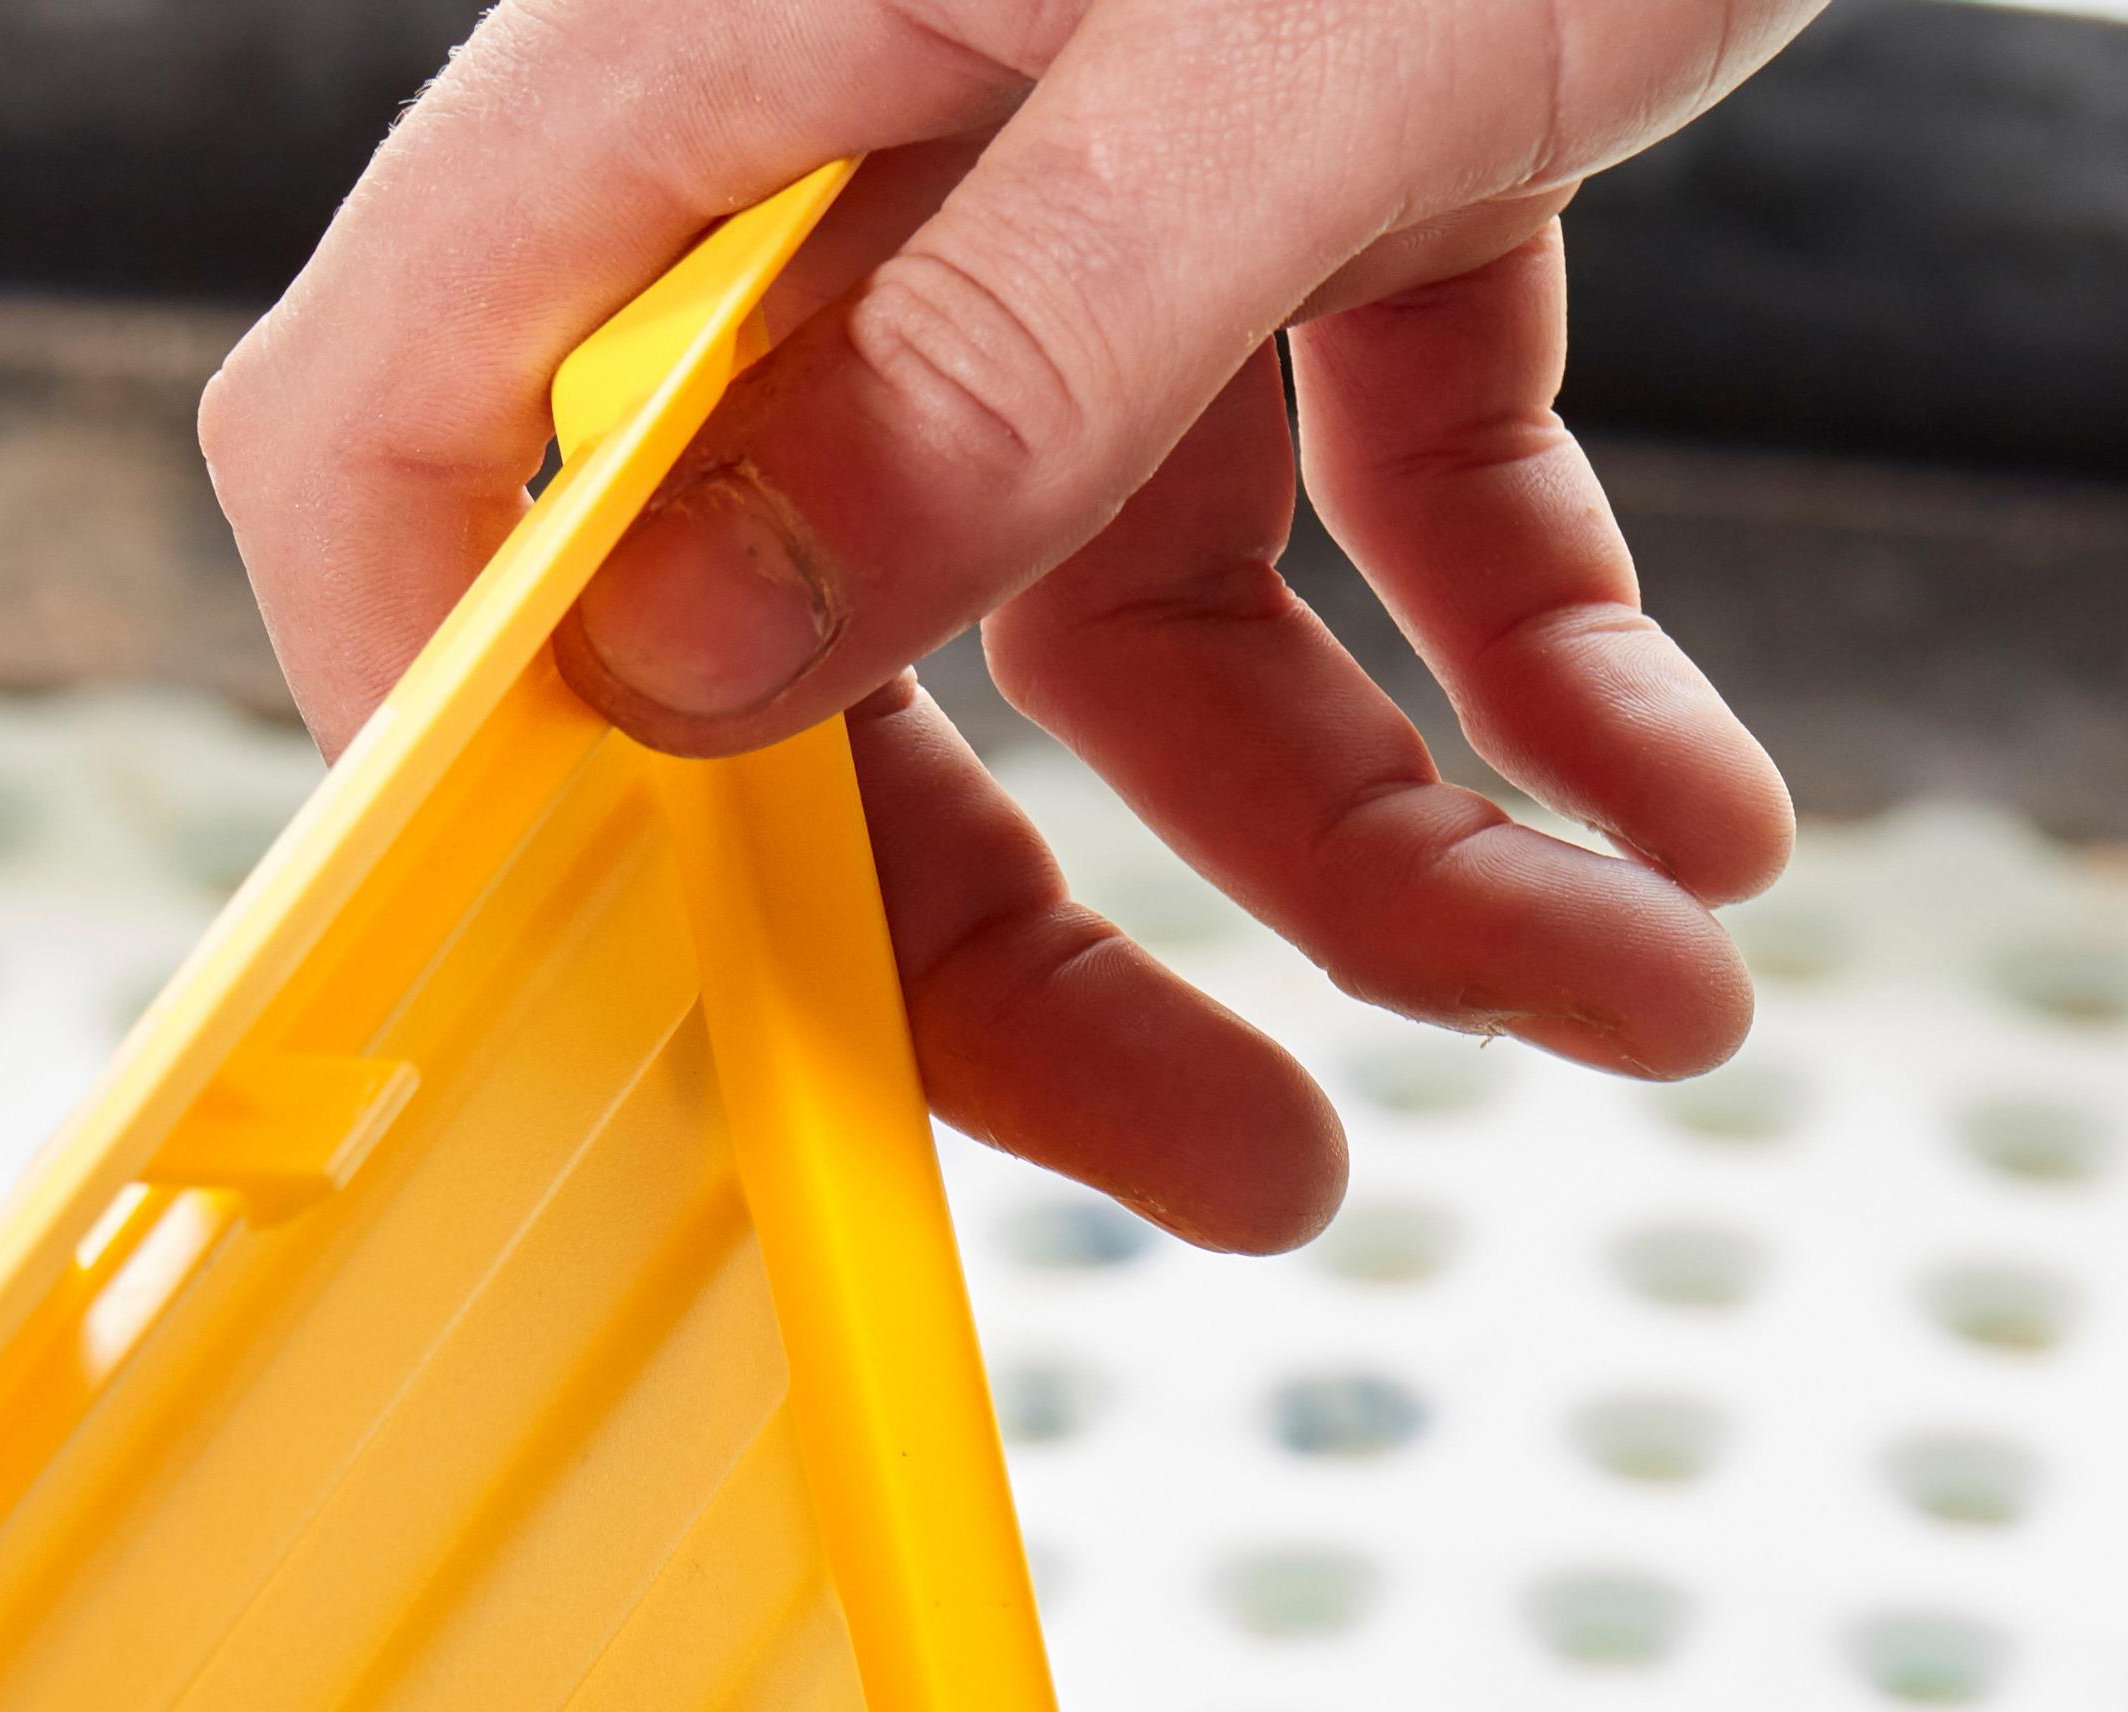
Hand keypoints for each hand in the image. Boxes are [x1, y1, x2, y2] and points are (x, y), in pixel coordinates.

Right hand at [197, 0, 1815, 1251]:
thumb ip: (1000, 359)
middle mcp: (870, 143)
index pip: (418, 460)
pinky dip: (1552, 687)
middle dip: (1051, 945)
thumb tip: (679, 671)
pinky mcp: (1349, 181)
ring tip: (1662, 991)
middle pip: (819, 647)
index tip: (688, 1020)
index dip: (486, 763)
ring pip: (1156, 630)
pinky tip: (1709, 827)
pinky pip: (1397, 511)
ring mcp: (1107, 173)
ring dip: (1412, 858)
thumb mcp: (1266, 50)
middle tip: (1273, 1183)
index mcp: (720, 67)